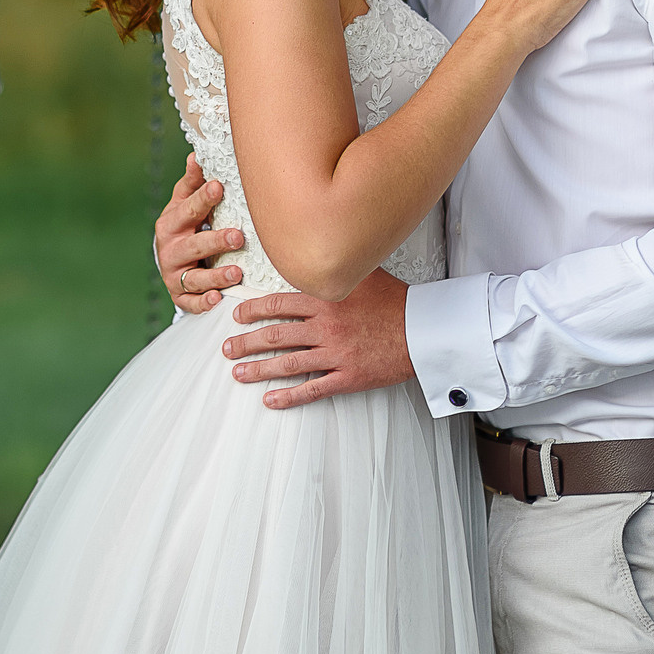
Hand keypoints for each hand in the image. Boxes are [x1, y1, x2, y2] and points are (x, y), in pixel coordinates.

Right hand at [154, 152, 244, 312]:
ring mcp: (173, 274)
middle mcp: (170, 249)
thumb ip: (192, 182)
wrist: (170, 261)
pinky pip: (190, 302)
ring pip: (194, 277)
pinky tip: (217, 299)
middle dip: (215, 241)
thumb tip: (197, 154)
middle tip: (238, 236)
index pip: (188, 208)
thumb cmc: (185, 226)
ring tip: (236, 273)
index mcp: (171, 222)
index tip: (219, 186)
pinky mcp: (179, 296)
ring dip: (215, 276)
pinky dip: (202, 302)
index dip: (203, 198)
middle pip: (193, 245)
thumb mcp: (184, 204)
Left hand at [221, 270, 412, 407]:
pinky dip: (289, 397)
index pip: (279, 304)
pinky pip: (313, 389)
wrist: (425, 330)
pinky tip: (271, 400)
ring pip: (287, 364)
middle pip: (276, 336)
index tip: (238, 316)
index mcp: (326, 300)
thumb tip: (318, 254)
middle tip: (228, 348)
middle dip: (246, 343)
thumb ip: (338, 267)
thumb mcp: (365, 274)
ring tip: (238, 373)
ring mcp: (336, 354)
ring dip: (259, 369)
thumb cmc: (397, 301)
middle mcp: (326, 327)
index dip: (254, 311)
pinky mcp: (348, 376)